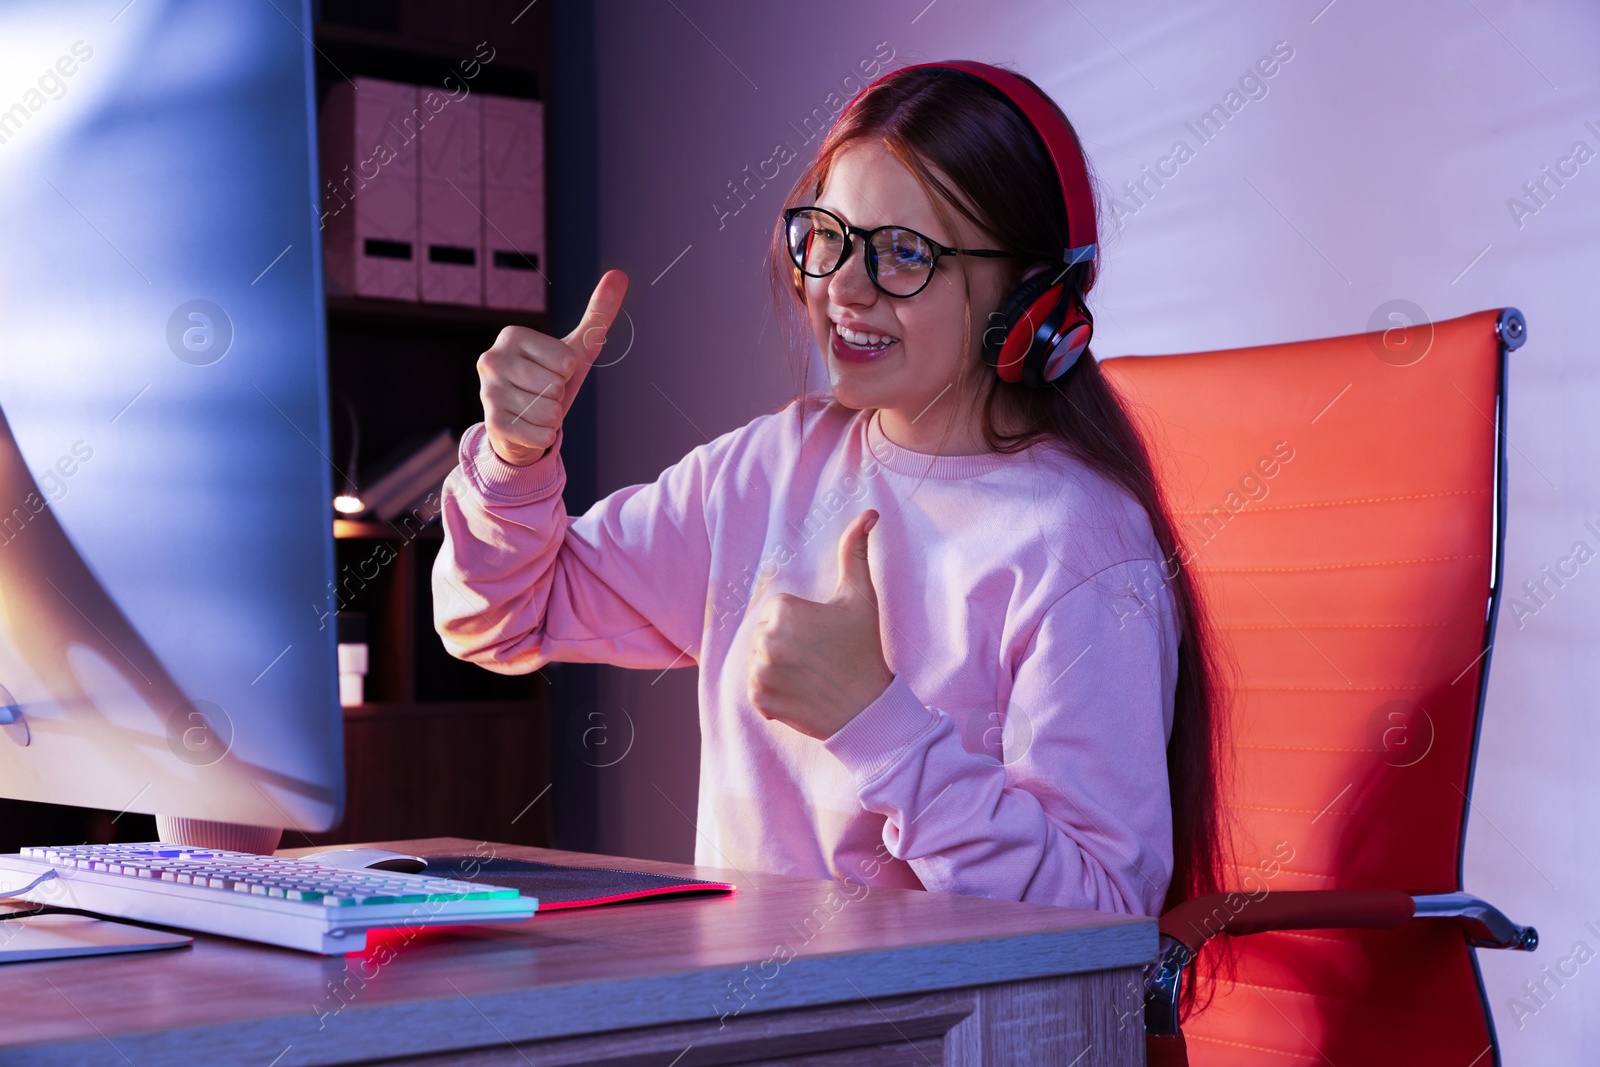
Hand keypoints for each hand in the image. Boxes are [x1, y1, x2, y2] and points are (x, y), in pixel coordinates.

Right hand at [477, 269, 628, 465]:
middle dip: (558, 395)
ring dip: (551, 417)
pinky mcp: (491, 423)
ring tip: (536, 410)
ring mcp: (487, 391)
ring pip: (549, 411)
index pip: (566, 360)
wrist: (523, 425)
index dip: (568, 372)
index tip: (552, 372)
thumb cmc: (550, 381)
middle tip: (543, 394)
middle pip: (555, 385)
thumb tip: (619, 274)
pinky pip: (539, 434)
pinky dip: (543, 436)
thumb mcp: (577, 350)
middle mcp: (491, 358)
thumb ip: (598, 314)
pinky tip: (529, 428)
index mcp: (512, 335)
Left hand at [747, 510, 893, 739]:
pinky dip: (773, 693)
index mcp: (784, 609)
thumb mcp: (861, 598)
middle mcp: (767, 638)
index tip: (823, 637)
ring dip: (779, 668)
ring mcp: (760, 670)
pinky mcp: (758, 700)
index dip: (800, 623)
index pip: (777, 611)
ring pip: (760, 661)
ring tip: (810, 676)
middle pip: (766, 634)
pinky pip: (756, 690)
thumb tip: (869, 514)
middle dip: (787, 644)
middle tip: (819, 658)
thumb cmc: (864, 650)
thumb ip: (856, 553)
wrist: (867, 710)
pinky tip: (800, 693)